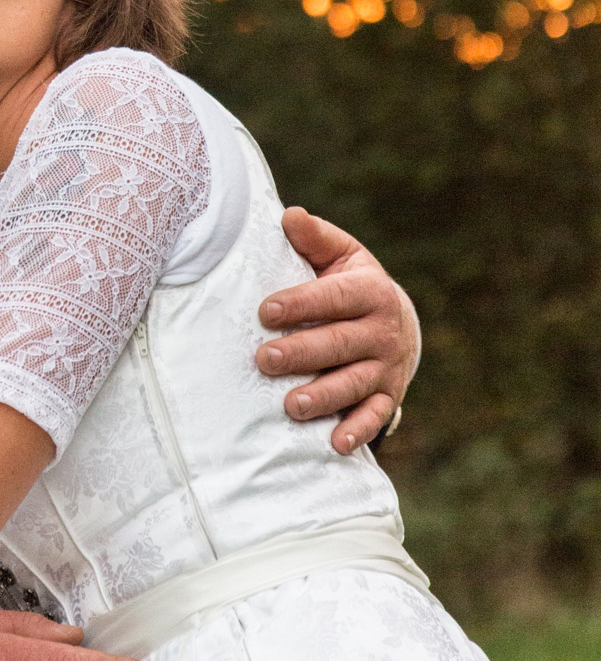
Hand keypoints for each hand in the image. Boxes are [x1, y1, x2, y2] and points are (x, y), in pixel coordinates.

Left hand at [256, 208, 419, 454]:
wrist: (396, 320)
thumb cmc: (351, 283)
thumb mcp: (340, 254)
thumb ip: (313, 238)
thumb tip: (288, 215)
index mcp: (369, 291)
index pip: (333, 298)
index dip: (300, 303)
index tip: (265, 311)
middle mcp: (382, 331)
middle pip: (339, 344)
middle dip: (301, 353)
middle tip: (264, 359)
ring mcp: (386, 366)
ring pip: (354, 383)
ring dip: (324, 396)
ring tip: (292, 405)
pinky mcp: (388, 396)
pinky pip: (375, 416)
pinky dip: (358, 430)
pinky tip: (336, 444)